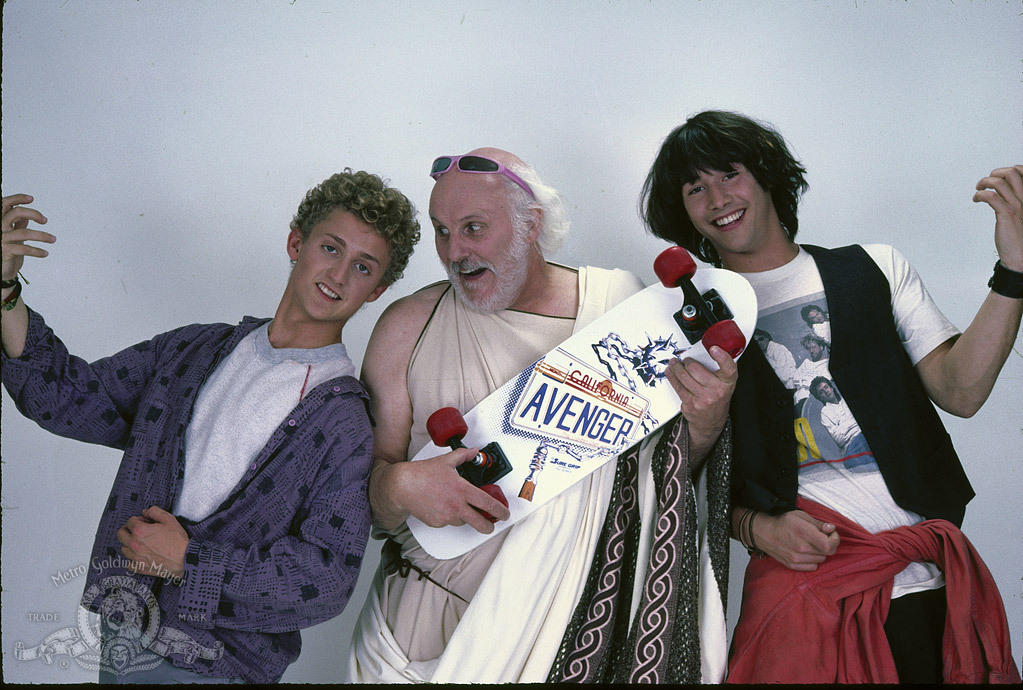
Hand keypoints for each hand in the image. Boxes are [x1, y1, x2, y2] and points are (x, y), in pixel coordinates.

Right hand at [2, 194, 53, 281]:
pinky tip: (45, 253)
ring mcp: (1, 239)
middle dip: (33, 213)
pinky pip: (24, 248)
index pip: (5, 204)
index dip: (17, 198)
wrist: (3, 270)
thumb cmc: (8, 251)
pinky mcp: (5, 250)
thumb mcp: (14, 236)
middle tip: (45, 220)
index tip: (32, 199)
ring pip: (24, 232)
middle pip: (15, 212)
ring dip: (42, 235)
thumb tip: (28, 216)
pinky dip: (37, 251)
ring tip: (53, 239)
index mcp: (0, 222)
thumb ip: (18, 224)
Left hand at [116, 506, 187, 578]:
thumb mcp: (169, 520)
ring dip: (129, 544)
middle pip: (121, 534)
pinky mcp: (139, 568)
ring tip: (140, 543)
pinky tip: (140, 555)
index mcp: (140, 531)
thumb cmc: (178, 540)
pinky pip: (128, 563)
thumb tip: (145, 512)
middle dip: (128, 529)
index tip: (144, 521)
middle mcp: (134, 544)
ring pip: (123, 548)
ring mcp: (135, 557)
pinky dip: (132, 559)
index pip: (129, 521)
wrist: (184, 559)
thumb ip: (155, 512)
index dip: (138, 519)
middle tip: (137, 530)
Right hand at [386, 447, 511, 533]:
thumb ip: (463, 456)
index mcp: (462, 490)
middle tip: (491, 525)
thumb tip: (474, 451)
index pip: (488, 503)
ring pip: (462, 522)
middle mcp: (456, 505)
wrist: (402, 486)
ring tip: (458, 506)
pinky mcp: (437, 523)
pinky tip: (443, 506)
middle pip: (480, 523)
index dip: (500, 511)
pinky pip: (448, 522)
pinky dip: (449, 517)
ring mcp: (447, 516)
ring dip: (464, 517)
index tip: (505, 513)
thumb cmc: (422, 474)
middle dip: (489, 526)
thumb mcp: (446, 461)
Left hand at [665, 345, 737, 457]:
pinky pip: (677, 386)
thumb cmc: (717, 398)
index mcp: (728, 383)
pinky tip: (670, 372)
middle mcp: (717, 391)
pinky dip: (672, 377)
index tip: (714, 348)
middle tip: (685, 359)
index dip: (722, 357)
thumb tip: (706, 351)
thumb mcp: (724, 384)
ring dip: (676, 367)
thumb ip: (719, 369)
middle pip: (696, 369)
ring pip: (684, 376)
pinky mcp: (690, 404)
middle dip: (687, 362)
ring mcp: (703, 399)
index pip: (729, 368)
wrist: (711, 422)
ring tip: (674, 363)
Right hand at [753, 509, 838, 570]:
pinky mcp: (792, 565)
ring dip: (820, 552)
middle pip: (827, 553)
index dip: (835, 539)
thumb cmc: (782, 522)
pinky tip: (806, 552)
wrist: (763, 532)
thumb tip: (832, 529)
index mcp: (804, 533)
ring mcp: (796, 558)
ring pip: (820, 560)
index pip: (829, 545)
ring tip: (811, 544)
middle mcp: (801, 548)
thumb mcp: (800, 516)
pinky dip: (813, 561)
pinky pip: (812, 567)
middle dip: (827, 544)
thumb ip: (818, 523)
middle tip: (821, 537)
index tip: (831, 534)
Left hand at [973, 165, 1022, 271]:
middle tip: (985, 182)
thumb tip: (1002, 192)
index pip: (1022, 171)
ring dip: (984, 182)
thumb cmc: (1019, 237)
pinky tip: (976, 199)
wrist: (1021, 255)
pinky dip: (980, 194)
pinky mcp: (1006, 215)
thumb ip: (1014, 201)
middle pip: (1011, 172)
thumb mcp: (1020, 213)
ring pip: (1000, 182)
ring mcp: (1017, 206)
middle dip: (994, 173)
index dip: (1006, 170)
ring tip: (978, 189)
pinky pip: (992, 197)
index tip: (997, 177)